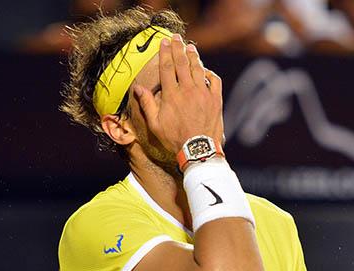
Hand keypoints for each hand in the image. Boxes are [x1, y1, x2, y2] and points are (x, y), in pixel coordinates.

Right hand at [133, 34, 223, 153]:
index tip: (164, 43)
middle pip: (182, 63)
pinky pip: (214, 80)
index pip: (167, 68)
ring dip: (193, 56)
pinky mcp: (215, 99)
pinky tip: (205, 69)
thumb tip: (138, 88)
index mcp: (172, 95)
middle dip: (178, 48)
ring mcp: (203, 93)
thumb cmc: (174, 139)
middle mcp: (188, 90)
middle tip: (176, 37)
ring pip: (198, 69)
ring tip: (190, 47)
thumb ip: (147, 104)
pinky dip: (209, 72)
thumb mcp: (155, 124)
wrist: (199, 149)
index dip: (165, 53)